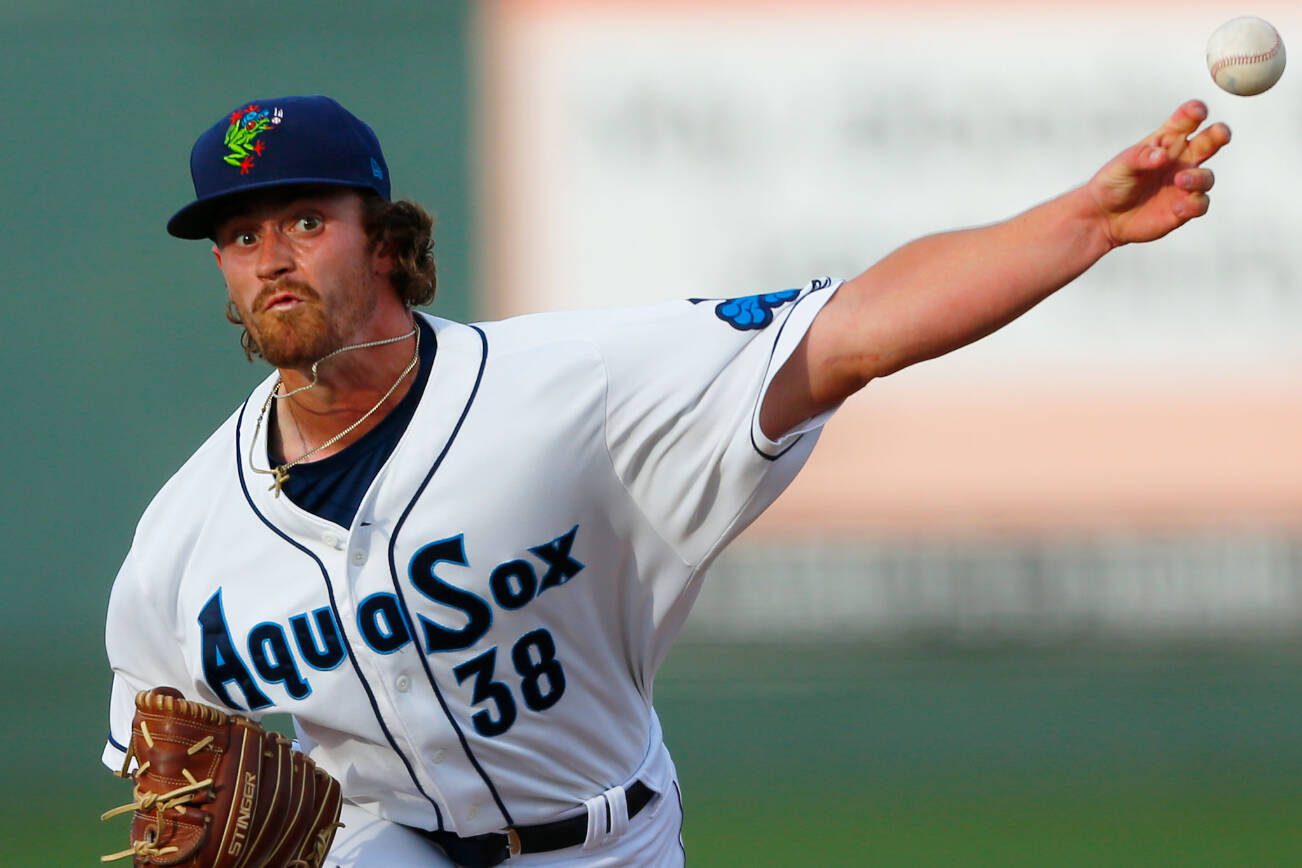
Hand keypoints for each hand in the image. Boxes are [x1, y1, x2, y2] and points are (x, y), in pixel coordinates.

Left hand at [1088, 100, 1230, 246]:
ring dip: (1199, 177)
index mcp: (1166, 141)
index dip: (1194, 112)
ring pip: (1207, 176)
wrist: (1105, 216)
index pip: (1185, 121)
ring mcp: (1185, 184)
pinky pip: (1200, 204)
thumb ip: (1141, 157)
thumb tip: (1162, 155)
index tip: (1198, 111)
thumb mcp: (1122, 165)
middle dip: (1219, 134)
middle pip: (1210, 142)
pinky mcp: (1184, 208)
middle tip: (1221, 133)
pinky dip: (1193, 204)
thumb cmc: (1113, 182)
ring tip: (1180, 180)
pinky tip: (1177, 207)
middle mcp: (1181, 159)